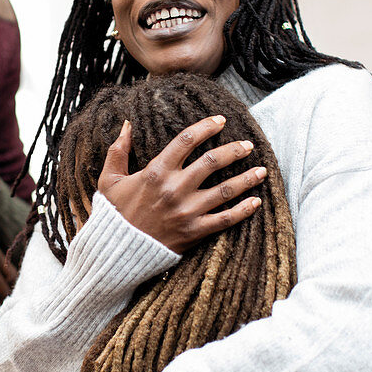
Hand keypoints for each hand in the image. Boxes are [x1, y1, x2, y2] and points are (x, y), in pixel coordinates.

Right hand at [98, 117, 265, 252]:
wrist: (117, 250)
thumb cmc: (115, 213)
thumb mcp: (110, 179)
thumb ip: (118, 150)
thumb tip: (126, 125)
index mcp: (156, 172)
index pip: (186, 141)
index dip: (206, 127)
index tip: (220, 121)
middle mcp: (174, 189)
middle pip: (212, 162)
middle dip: (234, 150)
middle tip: (247, 145)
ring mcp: (187, 211)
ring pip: (225, 190)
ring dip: (246, 178)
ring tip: (261, 170)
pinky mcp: (194, 231)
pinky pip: (225, 219)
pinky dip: (243, 210)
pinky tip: (256, 202)